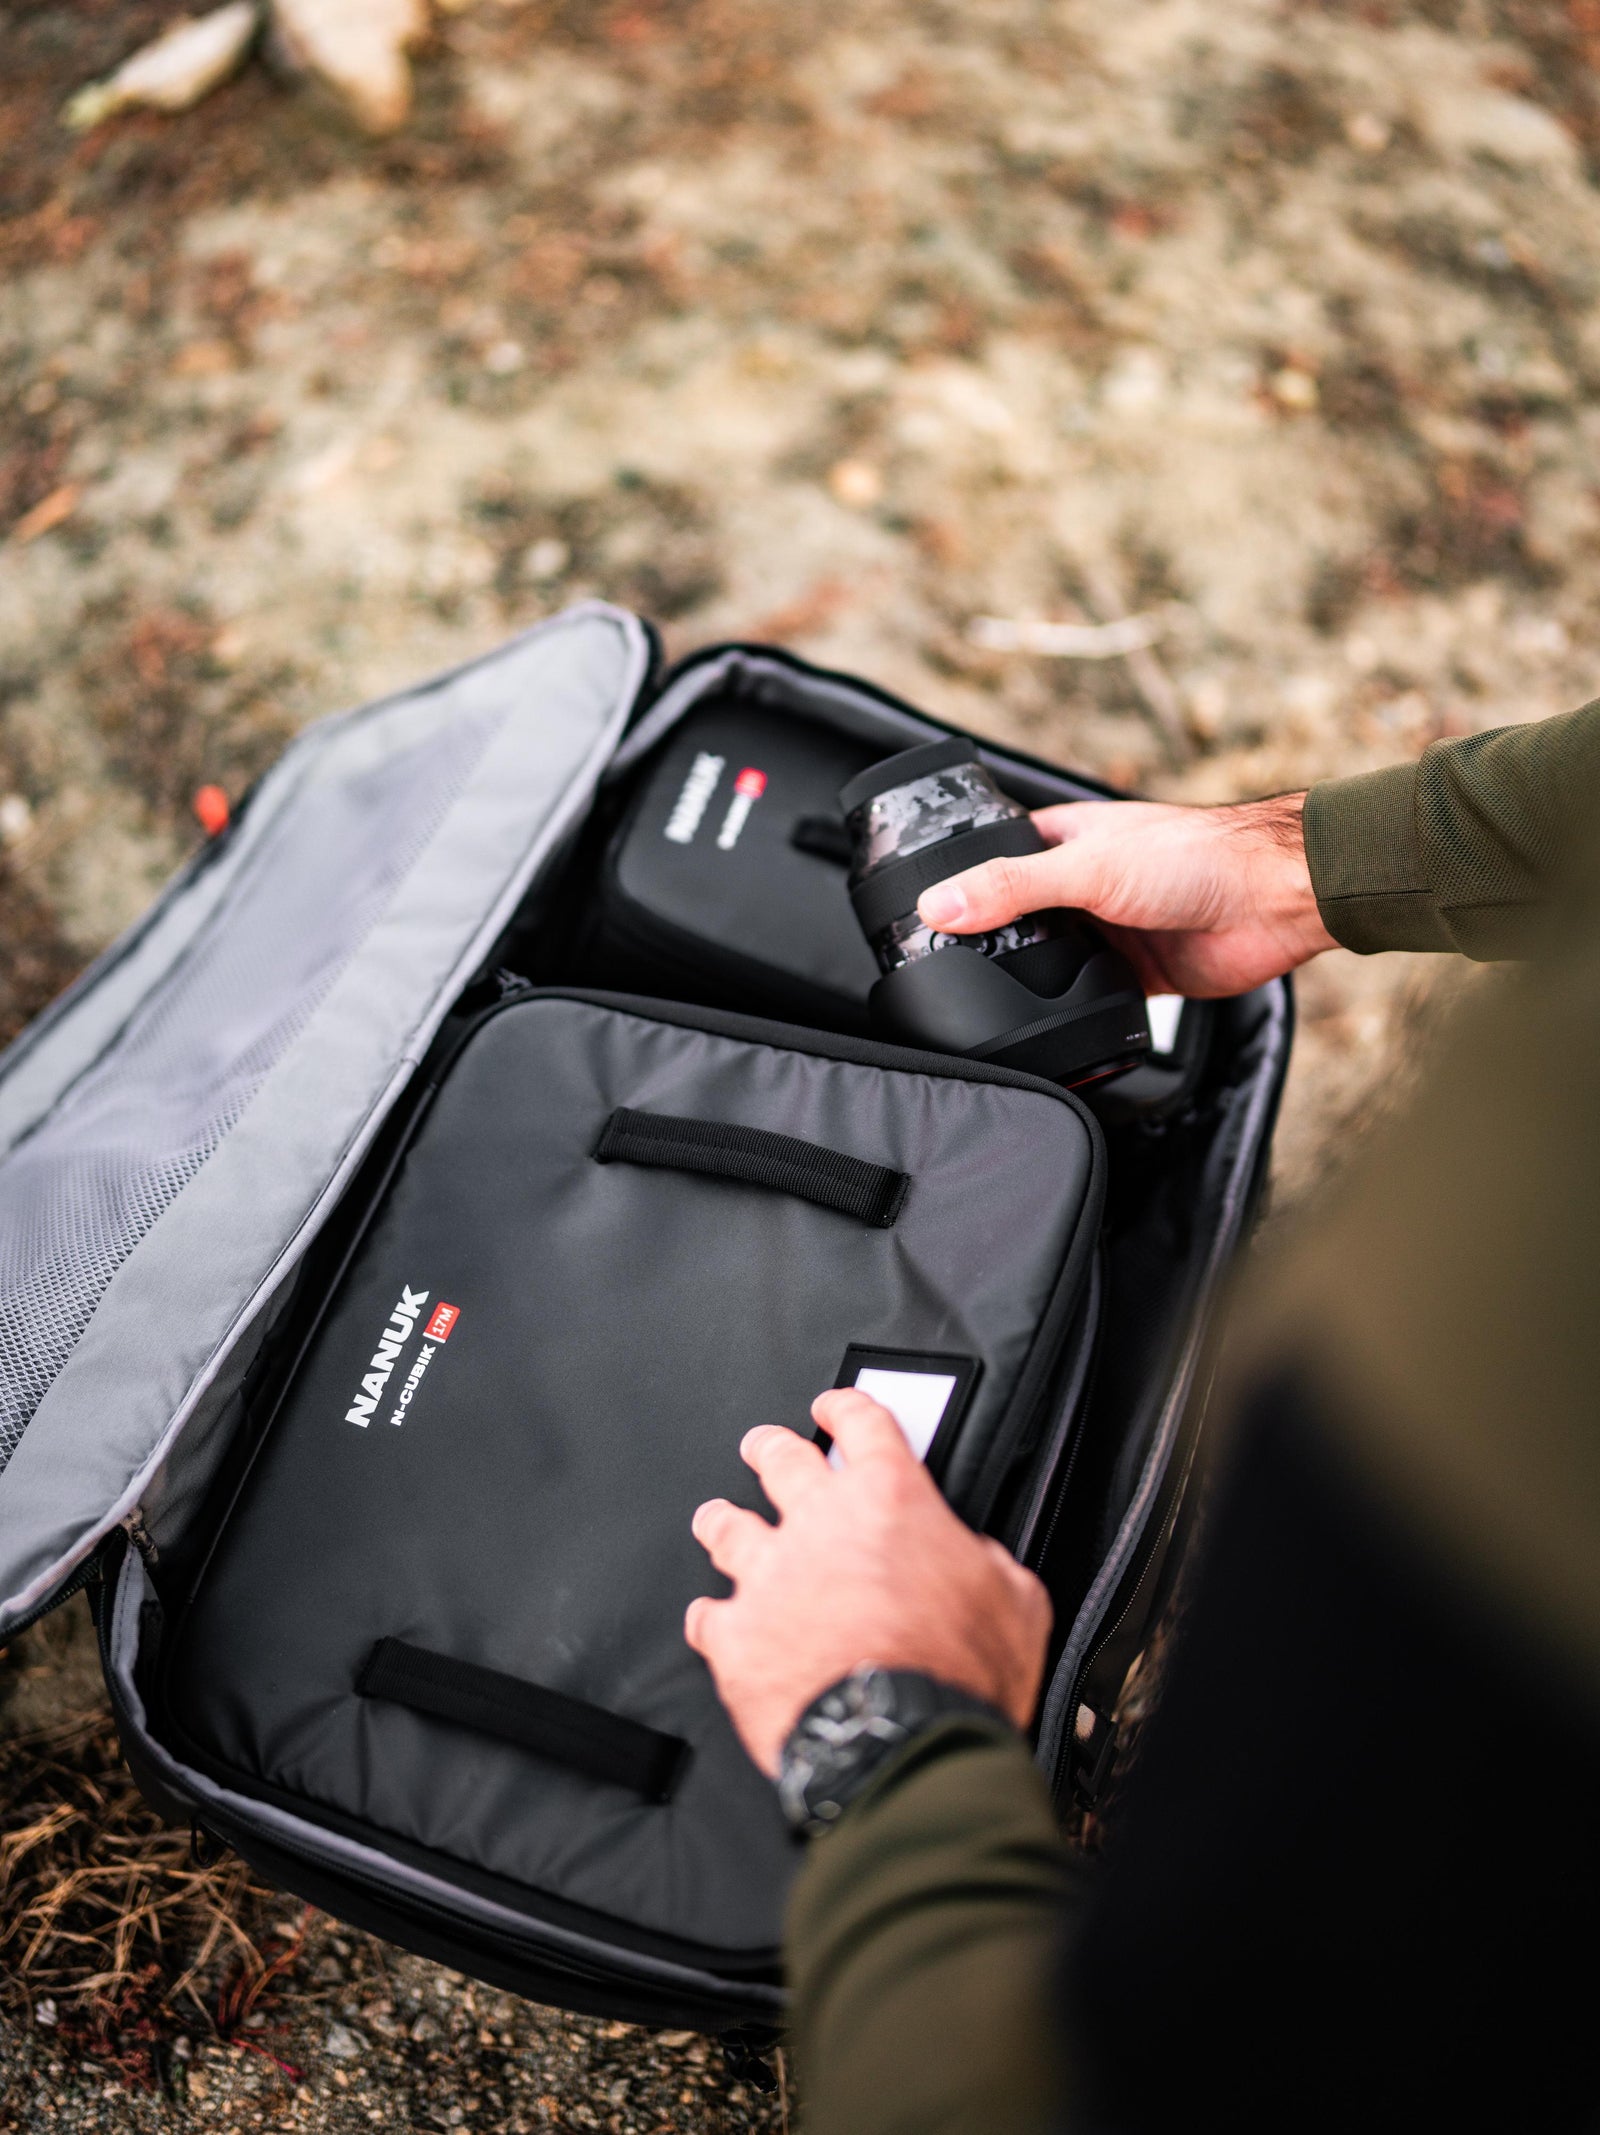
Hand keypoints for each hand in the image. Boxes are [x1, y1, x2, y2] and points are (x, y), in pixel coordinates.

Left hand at [685, 1390, 1051, 1777]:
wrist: (900, 1744)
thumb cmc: (959, 1676)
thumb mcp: (1015, 1601)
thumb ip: (988, 1564)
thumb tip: (981, 1563)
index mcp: (891, 1500)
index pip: (863, 1424)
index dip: (846, 1407)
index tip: (835, 1409)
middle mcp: (821, 1524)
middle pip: (780, 1458)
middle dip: (771, 1446)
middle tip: (765, 1445)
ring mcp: (770, 1577)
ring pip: (728, 1527)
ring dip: (723, 1521)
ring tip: (717, 1518)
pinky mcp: (737, 1637)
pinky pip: (708, 1616)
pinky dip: (712, 1618)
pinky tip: (712, 1620)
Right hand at [916, 793, 1336, 997]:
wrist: (1275, 901)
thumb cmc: (1197, 856)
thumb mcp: (1087, 869)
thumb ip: (1011, 888)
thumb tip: (937, 906)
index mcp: (1066, 841)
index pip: (994, 856)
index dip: (956, 880)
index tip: (913, 911)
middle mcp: (1083, 884)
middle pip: (1017, 916)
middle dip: (987, 940)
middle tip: (938, 969)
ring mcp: (1109, 930)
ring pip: (1052, 962)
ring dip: (1030, 980)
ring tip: (981, 1005)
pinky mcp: (1135, 974)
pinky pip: (1090, 998)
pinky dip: (1072, 1013)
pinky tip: (1048, 1028)